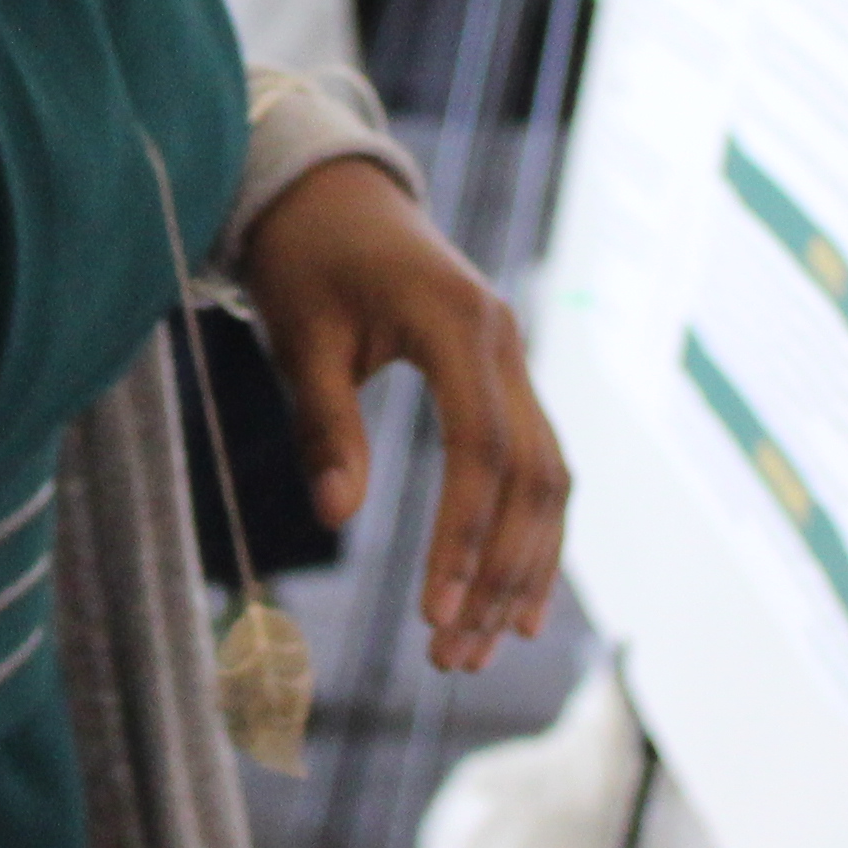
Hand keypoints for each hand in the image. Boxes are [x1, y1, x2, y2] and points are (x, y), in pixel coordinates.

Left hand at [237, 158, 568, 672]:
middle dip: (498, 573)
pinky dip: (529, 533)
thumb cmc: (305, 259)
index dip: (463, 535)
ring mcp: (515, 359)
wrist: (331, 191)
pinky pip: (536, 463)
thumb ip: (325, 423)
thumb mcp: (300, 336)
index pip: (481, 448)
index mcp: (457, 321)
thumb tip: (334, 517)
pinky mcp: (505, 378)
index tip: (434, 613)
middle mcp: (505, 342)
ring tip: (480, 651)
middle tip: (454, 656)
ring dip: (519, 568)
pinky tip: (515, 603)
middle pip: (530, 477)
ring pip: (547, 479)